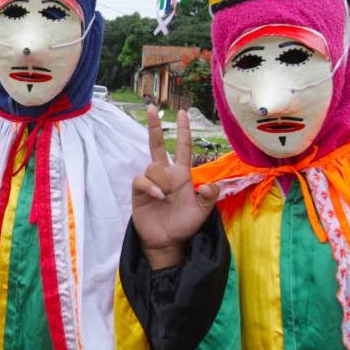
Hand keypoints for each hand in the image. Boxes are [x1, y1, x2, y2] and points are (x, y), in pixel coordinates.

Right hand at [132, 106, 219, 268]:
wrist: (167, 241)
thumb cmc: (184, 224)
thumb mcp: (203, 212)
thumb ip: (209, 198)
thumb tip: (207, 186)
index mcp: (182, 174)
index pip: (182, 148)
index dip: (183, 131)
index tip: (183, 113)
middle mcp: (165, 174)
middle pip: (157, 145)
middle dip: (154, 126)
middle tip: (152, 108)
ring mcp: (151, 182)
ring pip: (153, 165)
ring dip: (162, 179)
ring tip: (166, 196)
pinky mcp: (139, 191)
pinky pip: (142, 180)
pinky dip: (151, 186)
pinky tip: (159, 197)